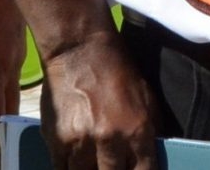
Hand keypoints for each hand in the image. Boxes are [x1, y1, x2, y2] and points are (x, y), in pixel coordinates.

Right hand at [38, 29, 160, 168]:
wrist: (80, 50)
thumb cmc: (118, 71)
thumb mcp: (147, 98)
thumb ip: (150, 129)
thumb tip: (153, 153)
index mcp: (137, 129)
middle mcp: (109, 140)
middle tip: (114, 166)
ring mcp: (80, 142)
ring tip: (96, 163)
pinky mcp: (56, 141)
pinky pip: (61, 169)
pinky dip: (69, 168)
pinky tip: (77, 162)